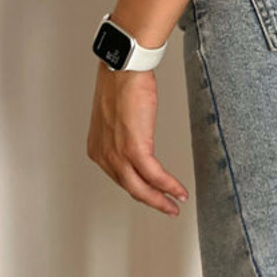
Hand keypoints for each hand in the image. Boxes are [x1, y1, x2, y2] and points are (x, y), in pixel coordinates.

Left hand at [86, 62, 189, 215]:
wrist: (124, 68)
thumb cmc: (121, 83)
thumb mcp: (117, 115)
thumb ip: (123, 134)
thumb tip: (137, 138)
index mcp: (98, 149)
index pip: (120, 177)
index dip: (139, 188)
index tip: (153, 193)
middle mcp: (104, 155)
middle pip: (130, 188)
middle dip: (151, 201)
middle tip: (167, 208)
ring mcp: (117, 154)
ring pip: (140, 188)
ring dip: (161, 199)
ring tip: (176, 203)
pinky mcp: (134, 148)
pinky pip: (154, 175)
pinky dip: (168, 186)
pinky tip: (178, 191)